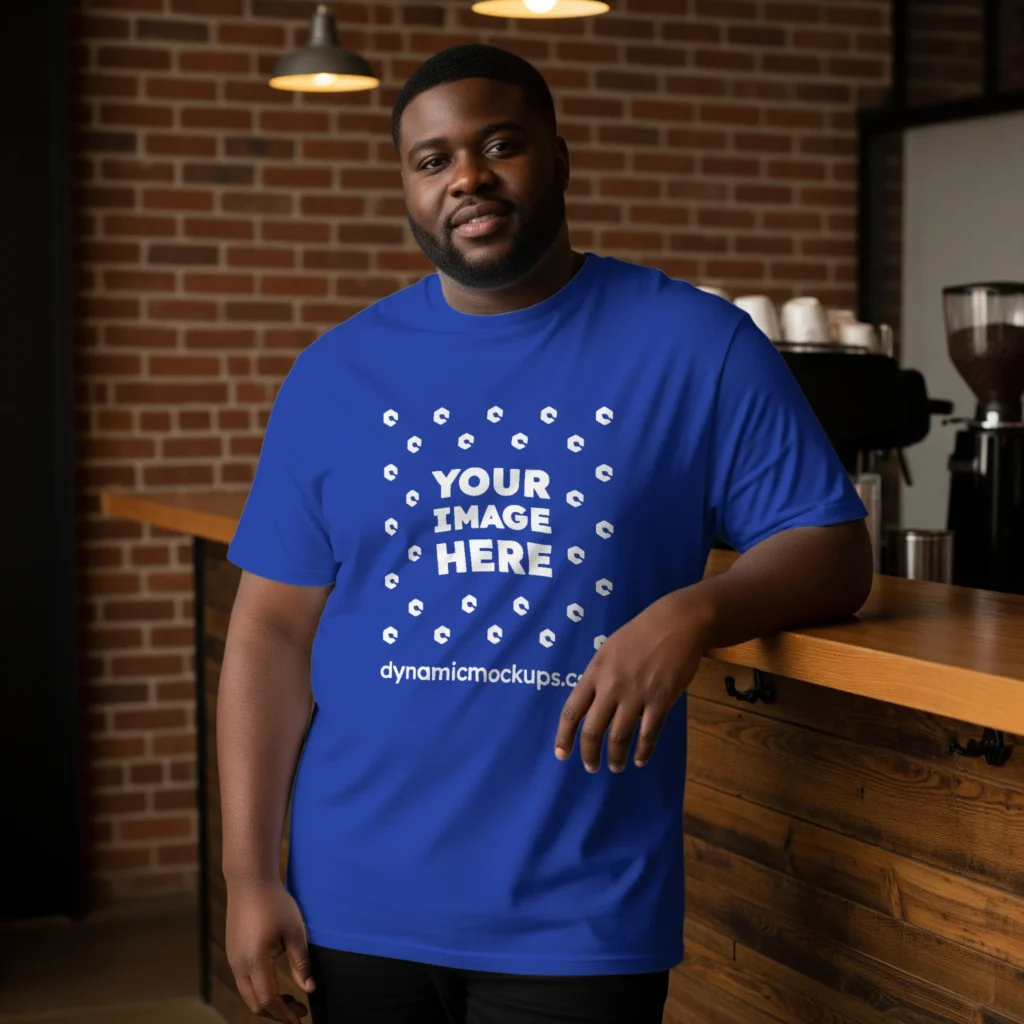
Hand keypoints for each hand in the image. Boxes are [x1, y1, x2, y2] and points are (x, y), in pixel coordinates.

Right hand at [225, 877, 314, 1022]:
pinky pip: (243, 982)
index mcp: (255, 961)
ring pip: (247, 994)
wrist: (249, 881)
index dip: (284, 1013)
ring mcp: (232, 960)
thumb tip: (309, 989)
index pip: (269, 1000)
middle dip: (276, 1013)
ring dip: (267, 1002)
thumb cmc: (275, 903)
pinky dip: (259, 990)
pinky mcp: (232, 953)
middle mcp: (239, 965)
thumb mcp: (294, 931)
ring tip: (290, 998)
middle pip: (254, 1004)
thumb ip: (301, 963)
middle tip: (299, 1010)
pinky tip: (274, 982)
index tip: (300, 1018)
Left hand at [554, 589, 707, 772]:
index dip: (564, 736)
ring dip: (616, 757)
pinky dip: (643, 751)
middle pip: (593, 731)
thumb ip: (600, 677)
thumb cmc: (641, 634)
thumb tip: (595, 705)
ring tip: (616, 766)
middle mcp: (611, 686)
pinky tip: (640, 759)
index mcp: (595, 672)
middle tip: (591, 767)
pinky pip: (648, 733)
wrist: (676, 624)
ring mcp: (636, 695)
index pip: (572, 710)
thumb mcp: (609, 650)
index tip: (561, 754)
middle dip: (589, 755)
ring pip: (619, 737)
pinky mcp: (659, 700)